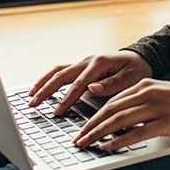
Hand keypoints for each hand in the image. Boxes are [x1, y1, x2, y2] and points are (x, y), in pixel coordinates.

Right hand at [28, 50, 153, 115]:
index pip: (79, 84)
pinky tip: (40, 88)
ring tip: (30, 96)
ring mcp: (83, 62)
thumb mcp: (131, 78)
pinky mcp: (81, 66)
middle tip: (33, 104)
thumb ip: (112, 84)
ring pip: (58, 71)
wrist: (139, 58)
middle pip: (62, 75)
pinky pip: (61, 71)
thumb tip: (91, 89)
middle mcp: (88, 61)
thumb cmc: (136, 70)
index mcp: (99, 63)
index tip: (57, 112)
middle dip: (46, 90)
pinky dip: (48, 79)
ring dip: (43, 83)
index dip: (67, 99)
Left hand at [71, 79, 169, 151]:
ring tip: (87, 143)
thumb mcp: (159, 94)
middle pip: (111, 111)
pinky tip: (108, 147)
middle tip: (78, 138)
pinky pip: (136, 132)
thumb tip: (119, 118)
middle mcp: (146, 94)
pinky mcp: (164, 122)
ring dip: (99, 134)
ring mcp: (155, 108)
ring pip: (119, 121)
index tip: (83, 127)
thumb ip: (139, 102)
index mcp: (143, 85)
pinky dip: (119, 141)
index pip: (112, 102)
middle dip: (91, 126)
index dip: (94, 116)